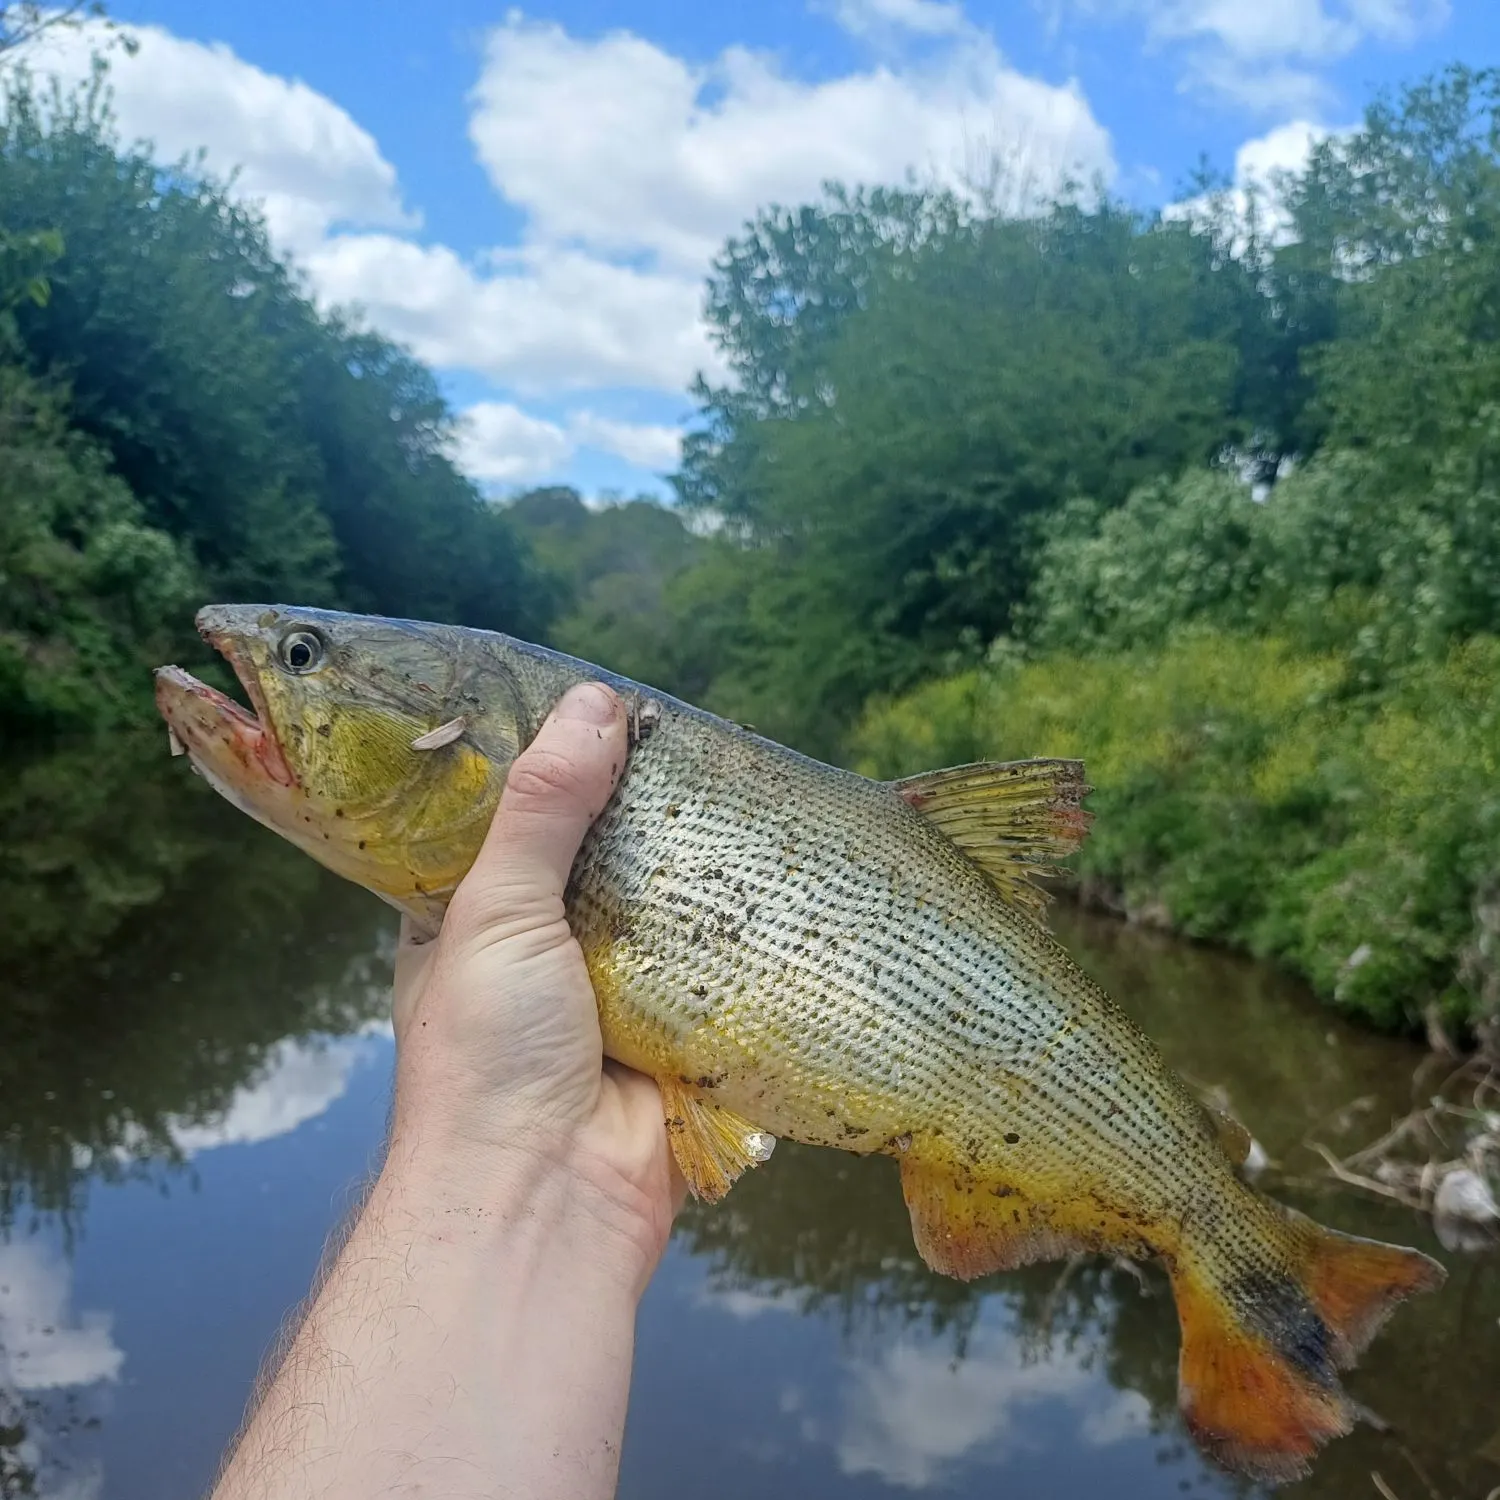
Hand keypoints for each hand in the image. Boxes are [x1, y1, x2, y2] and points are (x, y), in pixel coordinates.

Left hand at [388, 681, 682, 1289]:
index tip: (599, 707)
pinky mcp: (673, 1026)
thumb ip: (541, 810)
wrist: (548, 1204)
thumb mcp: (495, 912)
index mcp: (469, 919)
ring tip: (740, 784)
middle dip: (635, 810)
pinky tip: (771, 866)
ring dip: (691, 866)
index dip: (547, 766)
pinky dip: (733, 926)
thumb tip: (594, 706)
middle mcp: (538, 948)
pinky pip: (709, 960)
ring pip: (658, 905)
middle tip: (688, 737)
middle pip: (594, 856)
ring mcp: (608, 990)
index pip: (508, 819)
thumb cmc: (486, 1057)